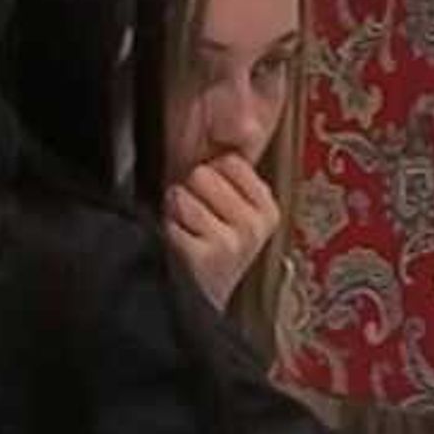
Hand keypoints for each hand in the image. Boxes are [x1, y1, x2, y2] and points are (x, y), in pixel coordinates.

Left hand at [165, 153, 281, 311]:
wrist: (199, 305)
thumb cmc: (206, 251)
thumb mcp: (228, 213)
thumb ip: (227, 178)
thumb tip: (228, 128)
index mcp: (266, 208)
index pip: (230, 160)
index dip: (207, 175)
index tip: (209, 201)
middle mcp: (256, 224)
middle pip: (204, 172)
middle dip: (189, 192)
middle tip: (193, 220)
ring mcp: (235, 240)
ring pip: (183, 192)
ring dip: (174, 212)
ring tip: (184, 233)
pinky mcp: (209, 255)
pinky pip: (171, 218)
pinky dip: (166, 230)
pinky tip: (177, 247)